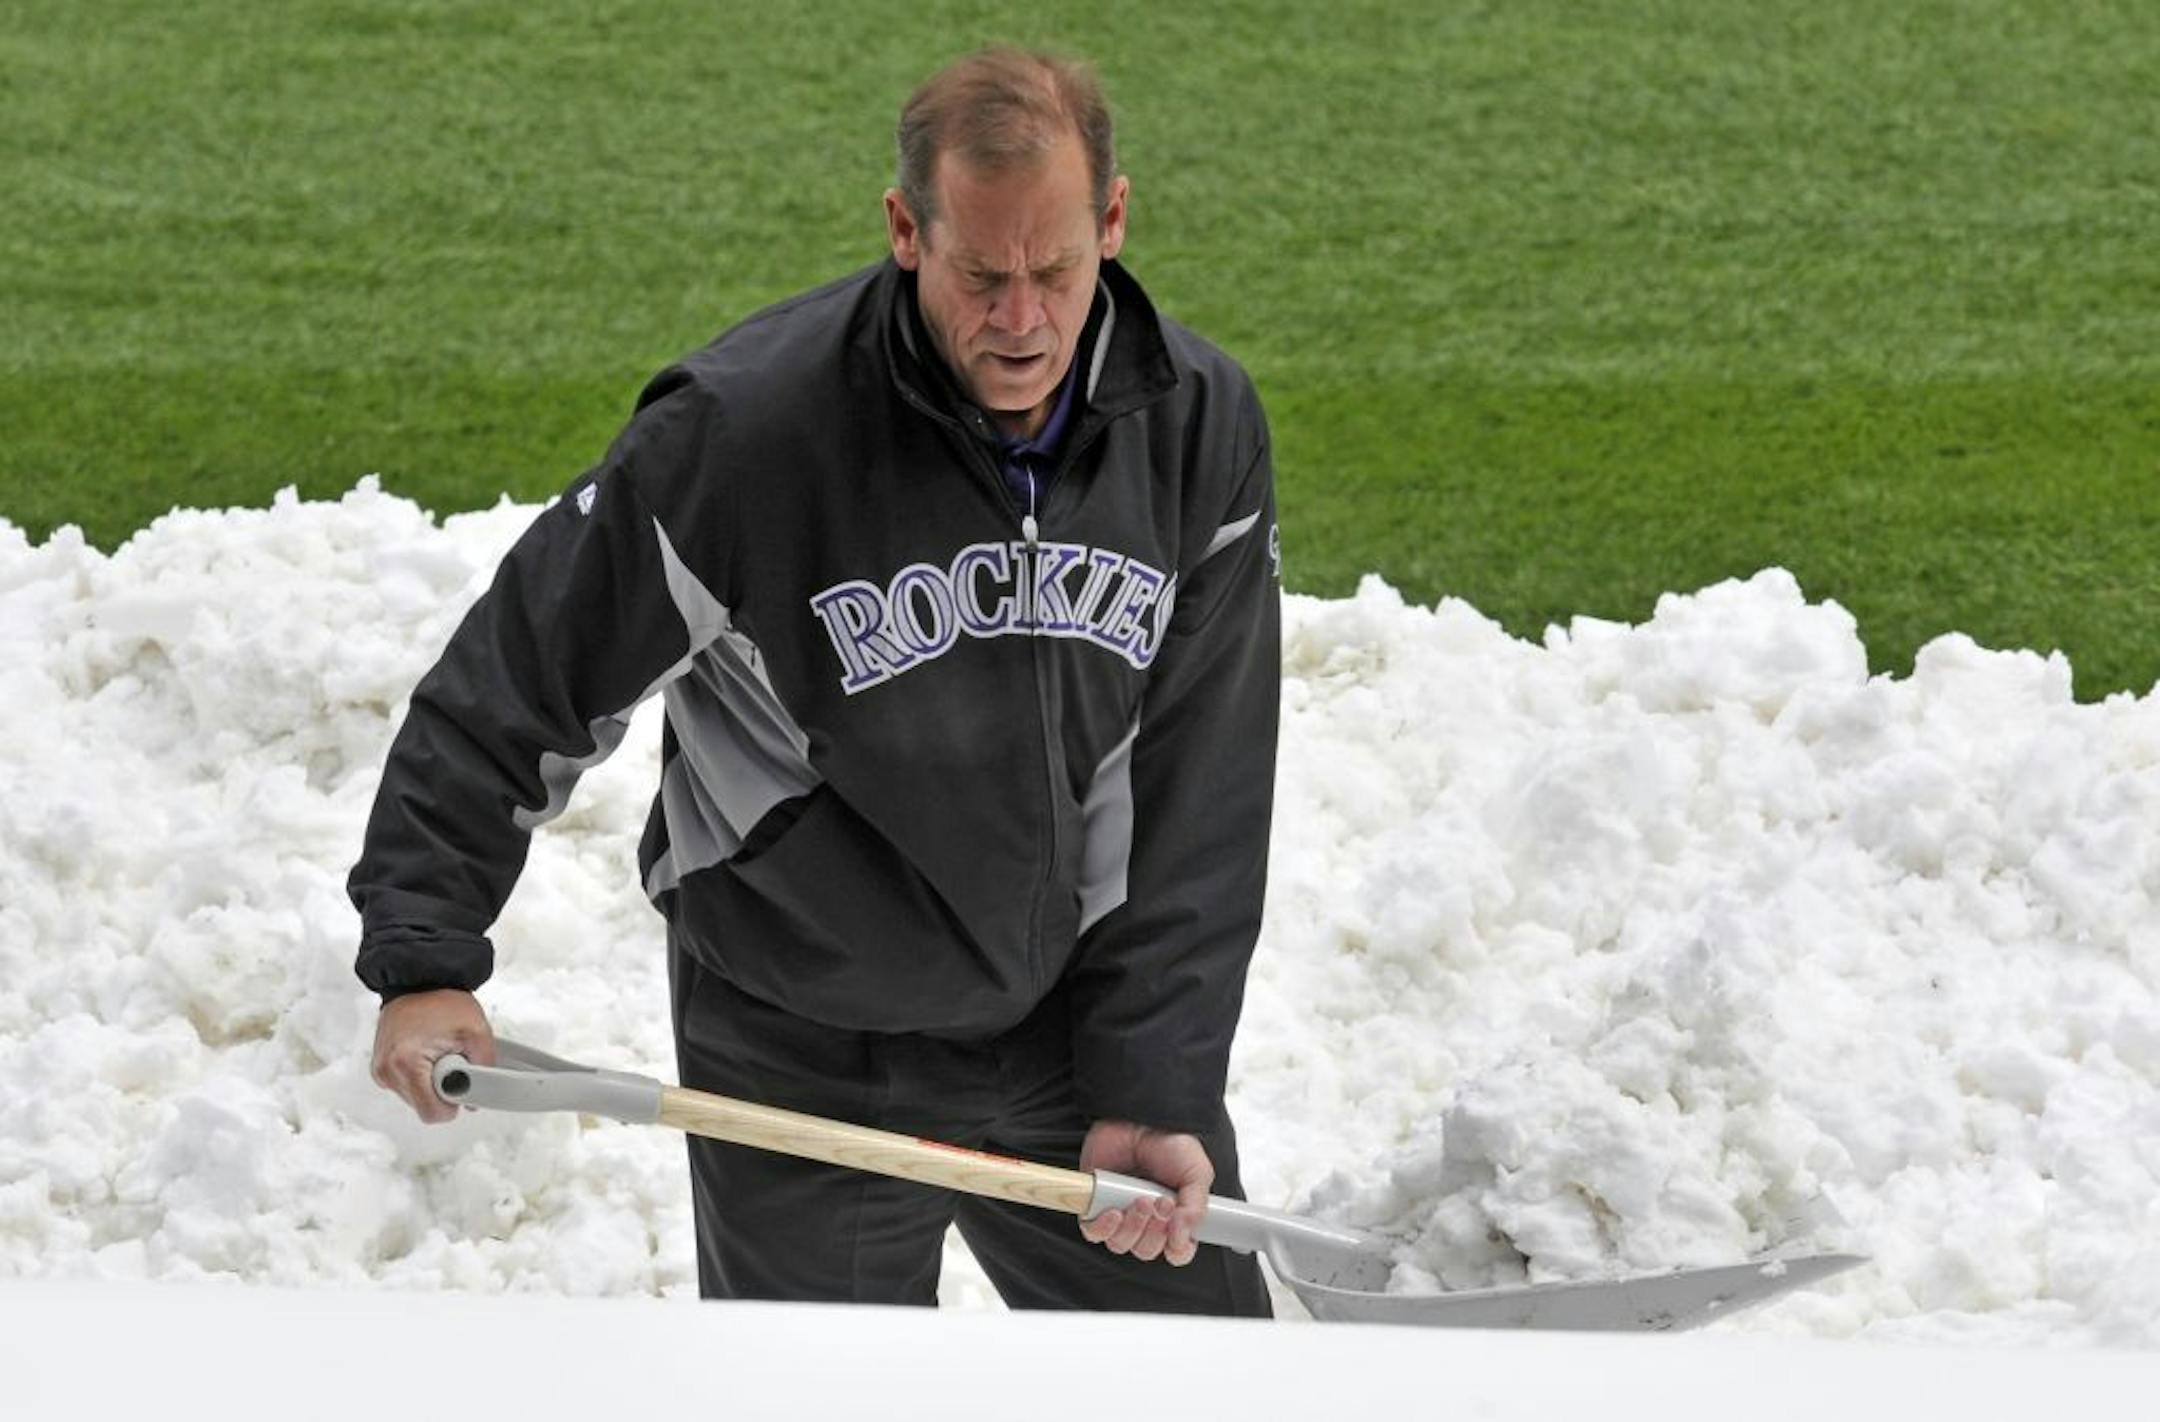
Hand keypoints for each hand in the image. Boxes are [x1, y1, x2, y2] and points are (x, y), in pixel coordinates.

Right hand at [369, 988, 495, 1123]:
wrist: (418, 980)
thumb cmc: (442, 1000)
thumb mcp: (477, 1031)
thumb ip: (483, 1068)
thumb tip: (476, 1098)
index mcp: (406, 1063)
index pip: (431, 1112)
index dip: (452, 1103)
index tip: (460, 1081)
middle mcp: (387, 1070)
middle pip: (423, 1106)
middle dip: (442, 1089)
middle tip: (449, 1059)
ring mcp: (381, 1070)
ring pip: (415, 1098)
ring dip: (431, 1082)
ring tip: (437, 1053)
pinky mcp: (381, 1068)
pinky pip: (406, 1087)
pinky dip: (420, 1077)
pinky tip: (426, 1055)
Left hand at [1076, 1119, 1212, 1266]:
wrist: (1140, 1118)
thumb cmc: (1169, 1143)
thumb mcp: (1197, 1174)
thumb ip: (1196, 1209)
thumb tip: (1183, 1239)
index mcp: (1174, 1217)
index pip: (1177, 1252)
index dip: (1177, 1250)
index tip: (1178, 1233)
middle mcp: (1146, 1220)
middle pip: (1147, 1251)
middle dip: (1154, 1232)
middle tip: (1160, 1201)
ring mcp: (1120, 1213)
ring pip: (1121, 1245)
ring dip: (1132, 1227)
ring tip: (1139, 1199)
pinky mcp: (1095, 1205)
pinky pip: (1094, 1233)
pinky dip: (1103, 1228)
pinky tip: (1114, 1211)